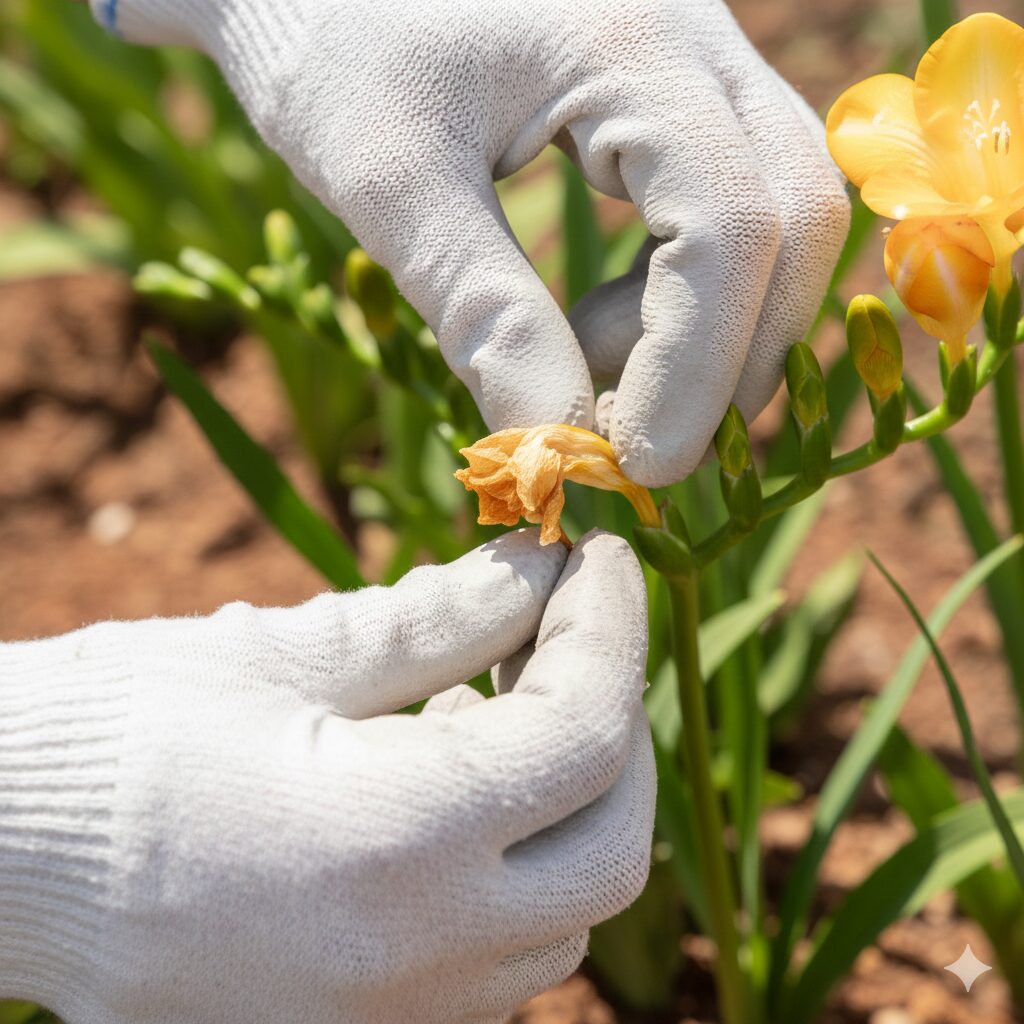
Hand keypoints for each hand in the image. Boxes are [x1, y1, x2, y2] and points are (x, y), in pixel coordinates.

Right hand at [0, 530, 653, 1023]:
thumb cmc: (111, 738)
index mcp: (390, 849)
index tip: (599, 556)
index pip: (584, 736)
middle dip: (614, 722)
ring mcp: (391, 1022)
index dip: (611, 629)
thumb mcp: (284, 656)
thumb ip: (438, 617)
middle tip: (566, 627)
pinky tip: (447, 781)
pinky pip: (497, 955)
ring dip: (564, 794)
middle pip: (611, 846)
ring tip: (492, 694)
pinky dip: (512, 862)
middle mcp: (412, 964)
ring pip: (565, 914)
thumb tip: (540, 567)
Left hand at [96, 0, 848, 485]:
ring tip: (585, 362)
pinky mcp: (674, 99)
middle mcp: (695, 38)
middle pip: (793, 217)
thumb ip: (481, 313)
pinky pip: (728, 210)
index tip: (637, 467)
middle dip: (725, 355)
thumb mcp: (391, 185)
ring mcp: (696, 62)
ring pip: (775, 217)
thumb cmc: (330, 46)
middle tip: (631, 440)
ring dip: (705, 330)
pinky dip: (680, 296)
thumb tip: (552, 450)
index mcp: (628, 41)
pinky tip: (595, 319)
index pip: (726, 224)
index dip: (696, 365)